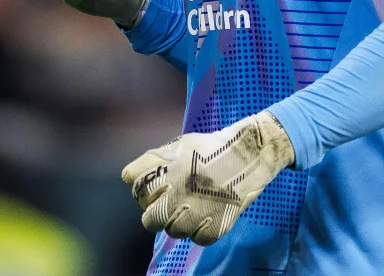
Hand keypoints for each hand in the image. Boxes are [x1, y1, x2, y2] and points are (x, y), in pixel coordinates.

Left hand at [121, 112, 295, 245]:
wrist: (252, 152)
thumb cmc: (213, 147)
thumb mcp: (180, 144)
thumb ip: (153, 160)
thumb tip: (131, 178)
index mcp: (166, 170)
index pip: (135, 186)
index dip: (145, 189)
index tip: (158, 187)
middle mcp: (177, 192)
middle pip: (149, 220)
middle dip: (158, 213)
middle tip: (174, 204)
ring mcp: (197, 211)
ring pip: (174, 231)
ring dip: (181, 222)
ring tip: (195, 208)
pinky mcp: (216, 226)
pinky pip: (198, 239)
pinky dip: (203, 230)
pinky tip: (210, 214)